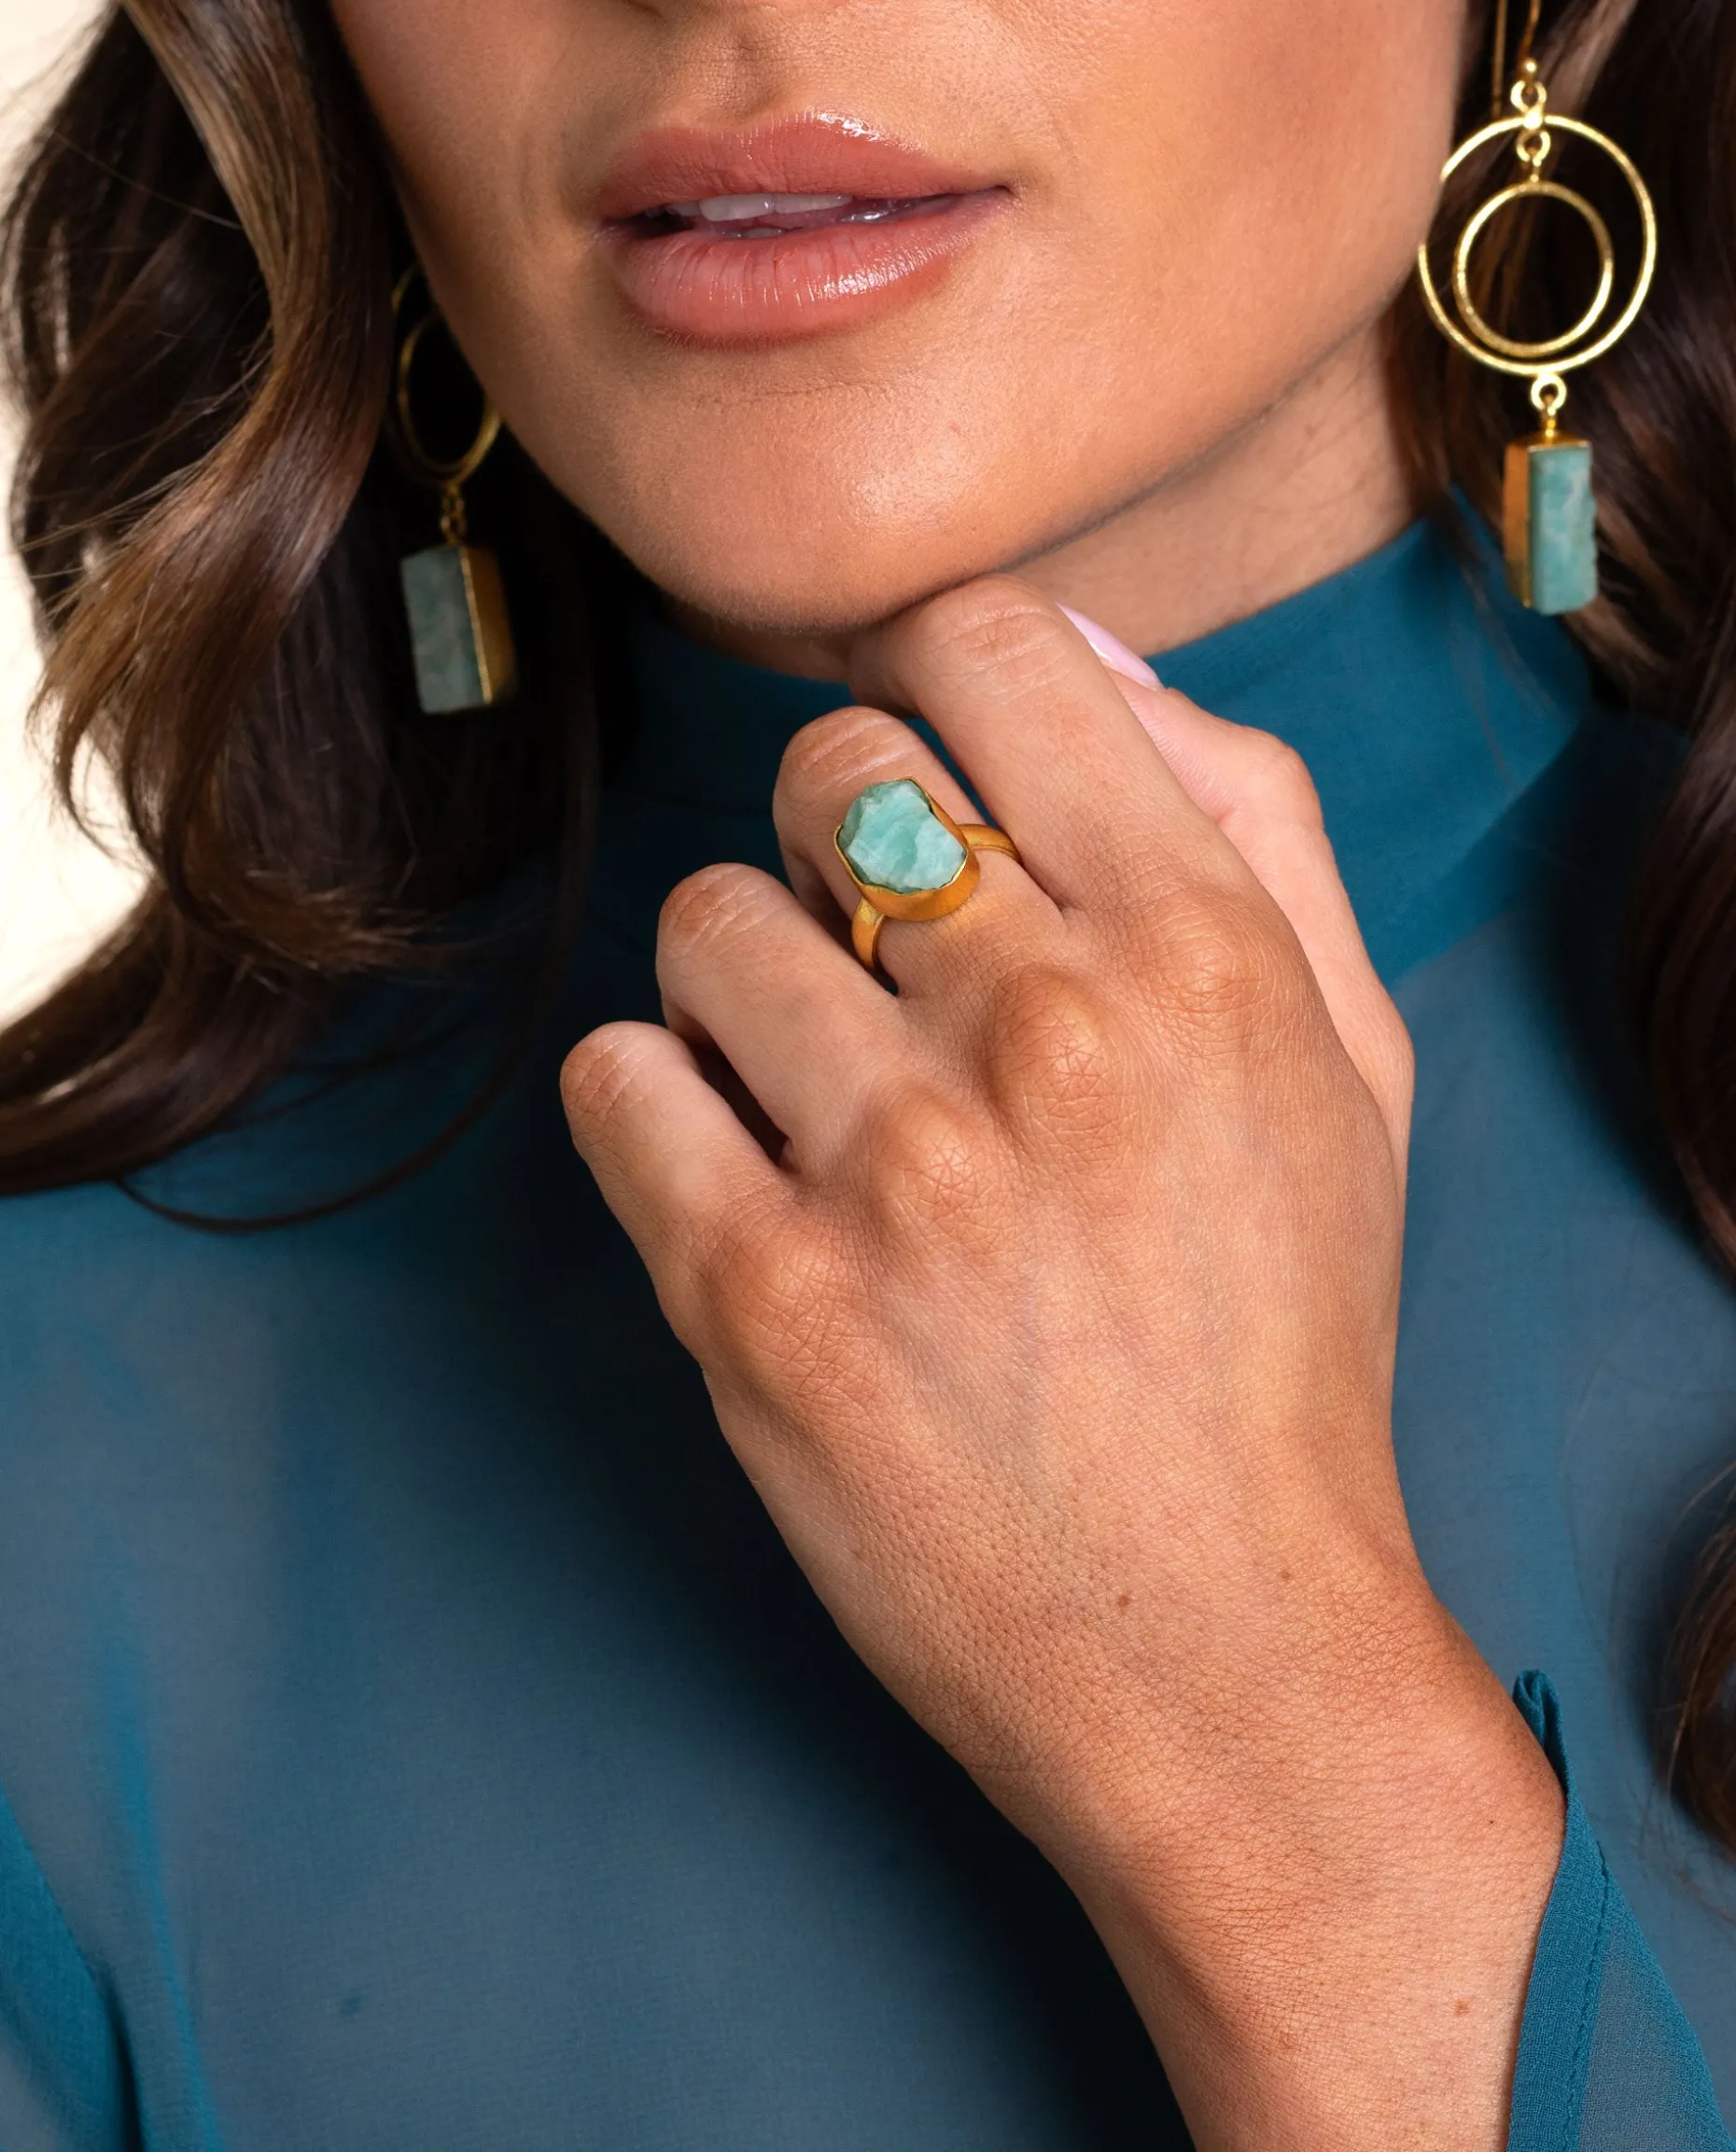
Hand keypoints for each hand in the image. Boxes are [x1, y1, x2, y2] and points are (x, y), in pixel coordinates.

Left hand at [562, 579, 1561, 2150]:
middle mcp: (1052, 1028)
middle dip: (836, 848)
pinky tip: (740, 1182)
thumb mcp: (1349, 1061)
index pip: (995, 645)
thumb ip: (1246, 822)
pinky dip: (655, 1112)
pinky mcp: (758, 1299)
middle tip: (878, 970)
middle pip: (831, 768)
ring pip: (705, 919)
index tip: (910, 747)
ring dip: (741, 995)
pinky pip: (613, 1079)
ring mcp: (896, 1167)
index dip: (923, 667)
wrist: (1218, 1643)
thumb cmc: (1278, 1347)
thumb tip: (1074, 652)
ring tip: (817, 1107)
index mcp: (1204, 947)